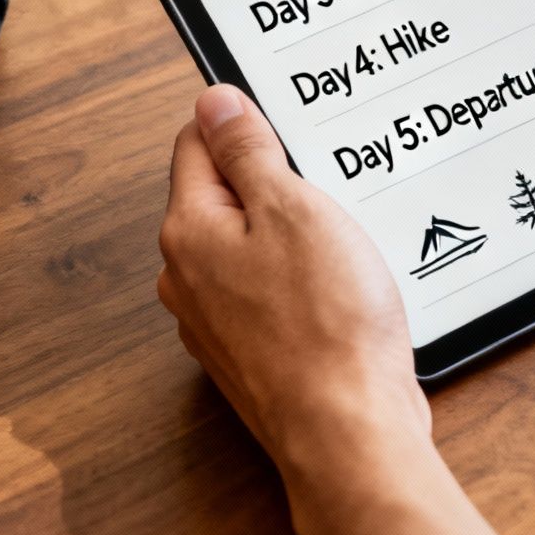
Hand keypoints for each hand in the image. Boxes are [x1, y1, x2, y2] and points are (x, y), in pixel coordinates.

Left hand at [158, 85, 429, 477]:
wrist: (347, 431)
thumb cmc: (326, 326)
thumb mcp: (293, 209)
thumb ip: (248, 152)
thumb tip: (215, 104)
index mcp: (188, 231)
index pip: (196, 143)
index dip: (244, 124)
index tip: (287, 126)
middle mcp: (187, 278)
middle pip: (224, 196)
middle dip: (275, 184)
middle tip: (327, 187)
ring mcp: (215, 321)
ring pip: (250, 248)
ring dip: (293, 237)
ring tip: (342, 245)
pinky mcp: (251, 354)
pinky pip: (270, 294)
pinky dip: (302, 283)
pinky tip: (341, 291)